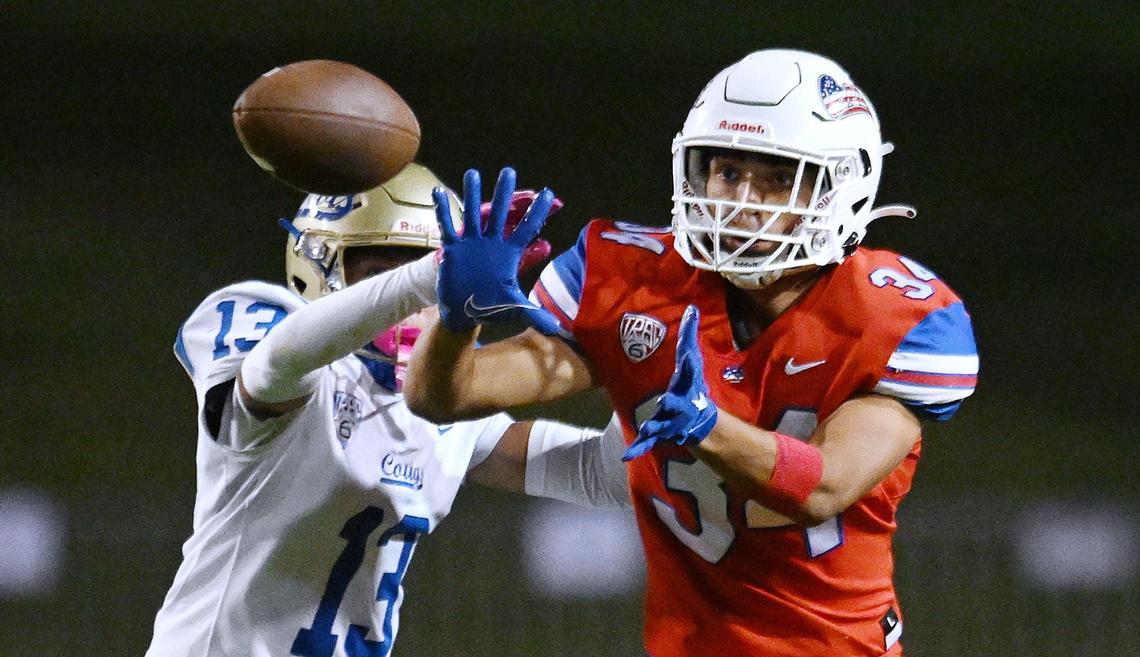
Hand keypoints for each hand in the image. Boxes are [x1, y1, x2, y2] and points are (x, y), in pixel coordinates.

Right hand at [433, 167, 562, 333]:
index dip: (538, 213)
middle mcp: (492, 244)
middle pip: (500, 214)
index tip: (549, 194)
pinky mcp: (453, 249)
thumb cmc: (491, 307)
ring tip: (473, 173)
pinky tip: (439, 192)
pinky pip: (447, 226)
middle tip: (509, 171)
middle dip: (505, 193)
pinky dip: (444, 211)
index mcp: (509, 254)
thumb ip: (533, 314)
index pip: (527, 229)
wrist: (464, 312)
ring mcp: (472, 243)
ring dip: (472, 195)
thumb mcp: (513, 308)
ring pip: (473, 214)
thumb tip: (556, 329)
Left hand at [623, 305, 717, 460]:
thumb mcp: (691, 363)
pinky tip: (626, 454)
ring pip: (662, 423)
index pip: (689, 370)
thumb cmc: (691, 388)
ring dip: (655, 425)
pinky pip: (649, 441)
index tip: (688, 356)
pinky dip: (639, 448)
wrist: (698, 422)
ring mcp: (672, 420)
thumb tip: (692, 309)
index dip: (689, 362)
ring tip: (647, 428)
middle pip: (675, 402)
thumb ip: (689, 337)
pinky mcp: (662, 433)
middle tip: (666, 400)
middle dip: (672, 402)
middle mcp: (680, 402)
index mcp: (686, 383)